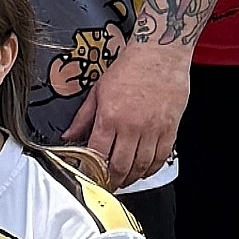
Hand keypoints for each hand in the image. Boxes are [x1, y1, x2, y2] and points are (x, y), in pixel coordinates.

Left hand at [78, 40, 190, 183]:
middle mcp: (131, 126)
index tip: (90, 177)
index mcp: (110, 117)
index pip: (97, 155)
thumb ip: (83, 117)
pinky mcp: (169, 129)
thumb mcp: (99, 89)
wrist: (160, 53)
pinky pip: (160, 158)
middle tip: (107, 184)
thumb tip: (69, 136)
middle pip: (120, 166)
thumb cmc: (131, 67)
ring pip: (141, 166)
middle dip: (112, 181)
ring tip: (124, 179)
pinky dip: (151, 169)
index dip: (92, 171)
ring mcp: (152, 129)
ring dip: (131, 178)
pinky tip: (144, 170)